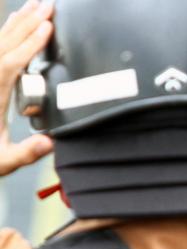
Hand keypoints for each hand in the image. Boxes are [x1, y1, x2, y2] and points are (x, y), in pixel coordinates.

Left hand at [0, 0, 52, 175]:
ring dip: (18, 23)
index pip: (11, 63)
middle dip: (28, 22)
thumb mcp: (3, 162)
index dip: (30, 44)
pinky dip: (6, 34)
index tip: (48, 27)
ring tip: (35, 5)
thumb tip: (49, 143)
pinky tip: (14, 24)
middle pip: (5, 44)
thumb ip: (25, 153)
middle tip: (48, 4)